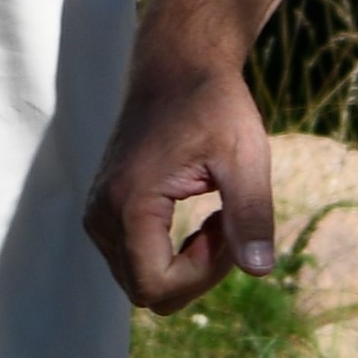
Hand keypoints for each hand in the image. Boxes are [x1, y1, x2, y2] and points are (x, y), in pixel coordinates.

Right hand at [77, 29, 274, 317]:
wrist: (177, 65)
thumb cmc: (214, 105)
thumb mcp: (245, 157)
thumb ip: (251, 216)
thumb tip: (260, 271)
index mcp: (128, 203)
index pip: (155, 287)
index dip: (202, 276)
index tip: (229, 228)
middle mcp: (101, 215)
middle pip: (145, 292)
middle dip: (195, 274)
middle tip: (227, 223)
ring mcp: (97, 214)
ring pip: (139, 281)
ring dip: (184, 265)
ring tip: (215, 216)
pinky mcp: (103, 211)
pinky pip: (134, 260)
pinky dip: (169, 253)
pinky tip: (196, 216)